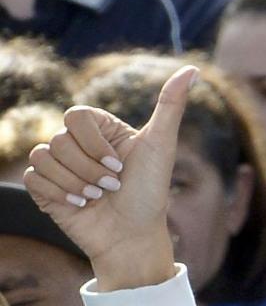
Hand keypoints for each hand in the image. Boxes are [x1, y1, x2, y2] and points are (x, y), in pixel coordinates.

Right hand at [25, 70, 187, 289]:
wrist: (133, 235)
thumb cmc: (150, 191)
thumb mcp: (162, 145)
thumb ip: (171, 105)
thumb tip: (192, 69)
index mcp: (101, 130)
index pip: (76, 116)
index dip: (94, 143)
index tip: (119, 164)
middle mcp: (77, 144)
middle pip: (59, 139)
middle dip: (90, 169)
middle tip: (112, 186)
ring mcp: (59, 165)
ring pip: (43, 157)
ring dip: (76, 182)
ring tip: (97, 197)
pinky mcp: (44, 188)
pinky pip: (33, 178)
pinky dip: (59, 193)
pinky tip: (79, 205)